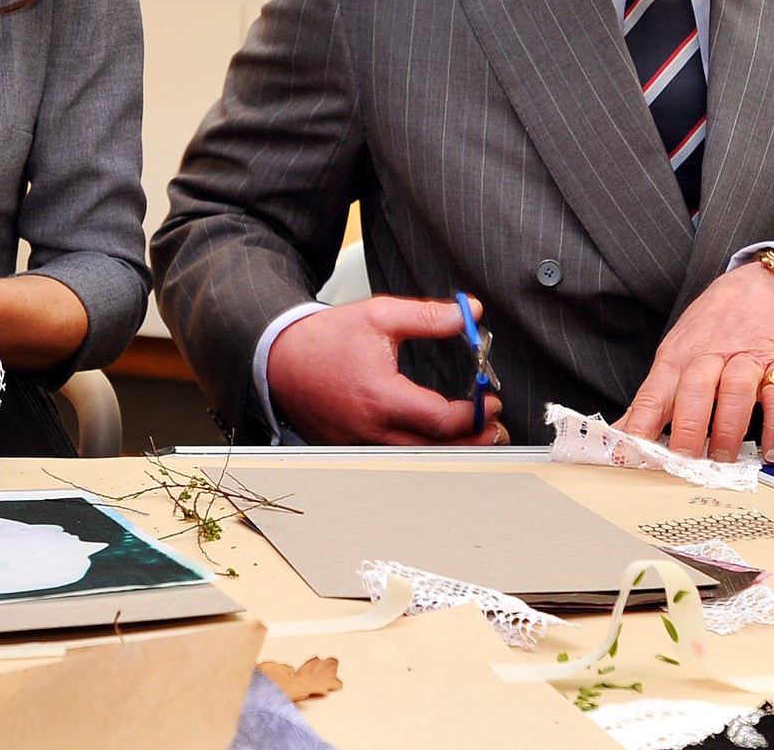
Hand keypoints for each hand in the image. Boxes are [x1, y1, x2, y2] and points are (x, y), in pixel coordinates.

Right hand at [265, 296, 507, 445]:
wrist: (279, 358)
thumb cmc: (325, 338)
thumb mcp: (380, 315)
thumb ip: (428, 316)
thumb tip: (469, 313)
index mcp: (380, 396)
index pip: (440, 419)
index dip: (473, 413)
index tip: (489, 400)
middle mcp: (370, 429)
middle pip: (435, 450)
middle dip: (473, 441)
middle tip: (494, 427)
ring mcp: (359, 444)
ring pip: (417, 459)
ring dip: (450, 450)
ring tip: (474, 435)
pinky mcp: (350, 449)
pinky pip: (393, 459)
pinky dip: (420, 452)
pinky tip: (436, 440)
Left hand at [617, 261, 773, 462]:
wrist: (761, 284)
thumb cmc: (713, 326)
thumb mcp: (676, 352)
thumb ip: (654, 395)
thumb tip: (624, 432)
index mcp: (676, 358)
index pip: (652, 396)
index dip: (640, 427)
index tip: (628, 455)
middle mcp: (709, 357)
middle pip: (693, 391)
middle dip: (687, 429)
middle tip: (684, 461)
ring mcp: (746, 359)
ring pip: (734, 391)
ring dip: (728, 429)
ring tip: (723, 458)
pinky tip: (772, 449)